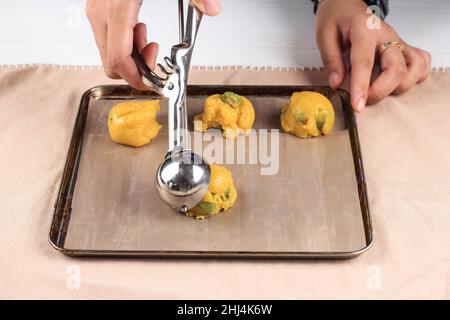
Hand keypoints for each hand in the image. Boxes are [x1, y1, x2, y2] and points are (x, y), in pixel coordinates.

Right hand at [86, 0, 220, 89]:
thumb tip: (212, 9)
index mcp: (119, 7)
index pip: (119, 60)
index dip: (137, 79)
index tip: (156, 83)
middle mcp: (102, 12)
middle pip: (112, 63)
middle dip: (137, 70)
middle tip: (157, 58)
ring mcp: (97, 11)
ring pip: (108, 53)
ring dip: (132, 57)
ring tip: (150, 41)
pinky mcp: (99, 9)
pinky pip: (109, 40)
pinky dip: (125, 44)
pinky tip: (141, 30)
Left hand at [315, 0, 430, 111]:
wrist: (347, 4)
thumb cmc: (337, 18)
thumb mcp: (324, 35)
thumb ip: (331, 60)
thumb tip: (336, 83)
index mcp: (364, 30)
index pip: (365, 62)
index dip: (361, 87)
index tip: (357, 106)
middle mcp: (387, 36)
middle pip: (396, 69)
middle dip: (380, 91)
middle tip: (362, 100)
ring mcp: (398, 42)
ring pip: (415, 68)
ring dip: (399, 86)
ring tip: (378, 90)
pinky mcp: (403, 48)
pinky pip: (421, 63)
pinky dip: (414, 77)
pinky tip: (396, 82)